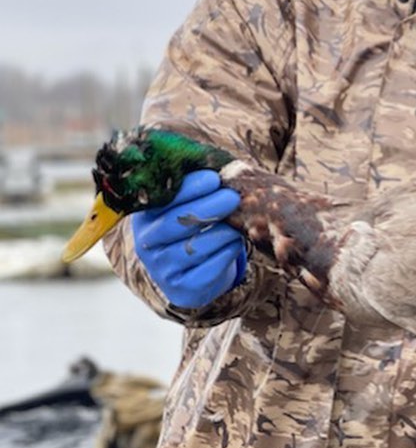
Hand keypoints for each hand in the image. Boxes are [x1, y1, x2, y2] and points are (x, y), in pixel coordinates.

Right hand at [132, 170, 245, 307]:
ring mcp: (162, 269)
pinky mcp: (182, 289)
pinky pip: (207, 269)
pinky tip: (235, 242)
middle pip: (177, 223)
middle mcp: (146, 244)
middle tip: (232, 197)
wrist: (199, 267)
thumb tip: (213, 158)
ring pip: (195, 247)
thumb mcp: (189, 201)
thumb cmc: (197, 222)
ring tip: (238, 222)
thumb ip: (196, 183)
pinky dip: (226, 253)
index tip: (213, 178)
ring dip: (222, 232)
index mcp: (145, 216)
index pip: (164, 200)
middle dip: (209, 207)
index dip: (189, 188)